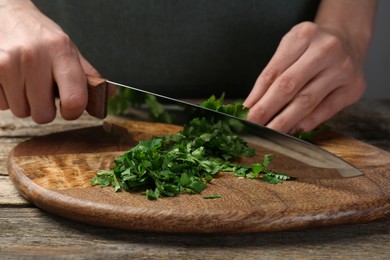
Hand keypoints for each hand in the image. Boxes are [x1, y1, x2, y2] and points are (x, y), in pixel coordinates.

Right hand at [0, 0, 98, 123]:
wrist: (4, 13)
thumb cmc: (39, 35)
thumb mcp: (68, 48)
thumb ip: (88, 74)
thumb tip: (108, 94)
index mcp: (61, 51)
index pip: (75, 100)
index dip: (73, 112)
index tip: (69, 109)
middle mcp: (35, 57)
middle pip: (44, 115)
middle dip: (44, 108)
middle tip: (42, 90)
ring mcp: (8, 63)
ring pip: (21, 112)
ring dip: (24, 102)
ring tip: (25, 81)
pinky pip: (1, 105)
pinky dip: (6, 97)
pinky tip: (10, 79)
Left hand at [243, 21, 366, 133]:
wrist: (348, 41)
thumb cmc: (311, 48)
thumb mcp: (289, 49)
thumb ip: (273, 75)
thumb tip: (252, 106)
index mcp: (303, 36)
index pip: (273, 72)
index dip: (256, 96)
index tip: (244, 114)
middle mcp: (325, 50)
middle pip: (288, 86)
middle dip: (266, 110)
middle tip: (252, 126)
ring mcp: (342, 69)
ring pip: (306, 101)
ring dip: (284, 121)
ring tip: (269, 133)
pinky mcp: (353, 88)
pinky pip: (326, 110)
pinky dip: (307, 122)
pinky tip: (293, 130)